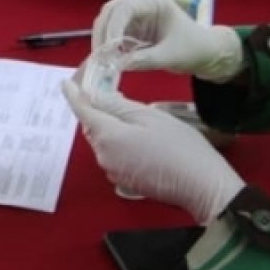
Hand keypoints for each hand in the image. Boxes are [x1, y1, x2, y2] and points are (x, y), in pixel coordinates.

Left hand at [62, 79, 243, 222]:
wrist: (202, 185)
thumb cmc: (179, 146)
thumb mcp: (149, 116)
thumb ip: (118, 105)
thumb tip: (97, 97)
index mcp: (107, 136)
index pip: (82, 111)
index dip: (74, 95)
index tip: (67, 83)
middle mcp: (103, 156)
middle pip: (92, 126)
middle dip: (96, 109)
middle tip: (106, 91)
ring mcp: (113, 171)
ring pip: (103, 140)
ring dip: (109, 126)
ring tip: (128, 113)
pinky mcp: (125, 181)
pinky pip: (114, 154)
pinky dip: (118, 141)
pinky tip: (137, 136)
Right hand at [92, 0, 244, 82]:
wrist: (206, 53)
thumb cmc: (193, 49)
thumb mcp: (171, 56)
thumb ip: (144, 59)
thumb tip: (117, 64)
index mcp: (155, 1)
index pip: (125, 8)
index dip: (113, 27)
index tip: (107, 48)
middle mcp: (142, 2)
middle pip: (112, 10)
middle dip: (103, 32)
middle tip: (99, 55)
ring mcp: (137, 13)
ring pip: (109, 20)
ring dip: (103, 38)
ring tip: (102, 59)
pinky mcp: (133, 25)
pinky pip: (114, 31)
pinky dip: (109, 44)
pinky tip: (109, 57)